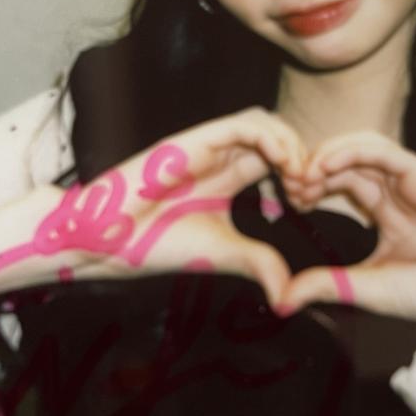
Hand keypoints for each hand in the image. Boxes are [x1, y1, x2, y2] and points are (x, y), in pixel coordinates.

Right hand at [35, 108, 305, 310]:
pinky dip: (271, 138)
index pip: (277, 159)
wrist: (105, 241)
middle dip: (302, 158)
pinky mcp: (193, 141)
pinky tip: (282, 166)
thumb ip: (258, 262)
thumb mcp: (222, 254)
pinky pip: (242, 123)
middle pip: (276, 135)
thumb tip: (289, 293)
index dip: (301, 174)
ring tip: (298, 178)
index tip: (309, 205)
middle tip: (310, 191)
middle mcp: (220, 157)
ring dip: (290, 144)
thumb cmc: (153, 245)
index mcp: (227, 178)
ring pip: (264, 122)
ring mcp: (206, 146)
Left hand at [278, 132, 415, 332]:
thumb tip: (280, 299)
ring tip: (302, 175)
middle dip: (312, 168)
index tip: (286, 202)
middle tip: (287, 186)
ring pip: (361, 147)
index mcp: (387, 212)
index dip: (310, 185)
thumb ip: (325, 285)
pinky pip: (382, 150)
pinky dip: (349, 151)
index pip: (341, 182)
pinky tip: (324, 166)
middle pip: (346, 161)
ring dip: (327, 156)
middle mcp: (399, 191)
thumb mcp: (365, 288)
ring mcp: (413, 180)